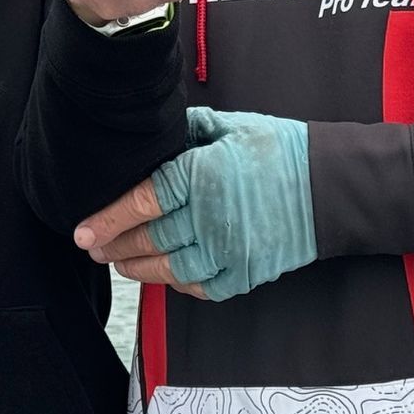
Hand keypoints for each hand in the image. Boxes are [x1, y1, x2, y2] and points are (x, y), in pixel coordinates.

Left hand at [74, 106, 315, 301]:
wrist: (331, 188)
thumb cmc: (281, 151)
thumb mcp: (232, 126)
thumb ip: (189, 130)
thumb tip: (158, 131)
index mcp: (202, 174)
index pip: (143, 201)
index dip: (108, 218)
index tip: (83, 230)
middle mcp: (211, 216)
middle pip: (150, 238)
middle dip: (115, 245)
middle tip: (94, 247)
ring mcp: (230, 249)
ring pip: (170, 268)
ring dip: (138, 268)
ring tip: (120, 262)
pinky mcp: (246, 273)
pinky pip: (201, 287)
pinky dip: (177, 283)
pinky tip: (164, 275)